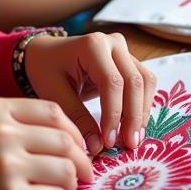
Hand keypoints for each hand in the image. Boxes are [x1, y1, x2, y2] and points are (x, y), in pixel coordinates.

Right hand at [0, 96, 92, 189]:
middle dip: (81, 160)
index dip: (73, 131)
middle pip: (65, 140)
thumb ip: (12, 125)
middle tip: (84, 175)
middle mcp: (1, 132)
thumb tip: (64, 138)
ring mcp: (6, 165)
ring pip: (67, 170)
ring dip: (71, 184)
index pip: (52, 112)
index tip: (76, 147)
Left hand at [23, 31, 155, 156]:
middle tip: (128, 145)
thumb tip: (98, 146)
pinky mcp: (129, 60)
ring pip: (145, 82)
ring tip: (133, 139)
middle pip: (134, 82)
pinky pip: (144, 83)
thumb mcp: (55, 93)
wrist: (45, 54)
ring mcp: (124, 50)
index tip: (109, 141)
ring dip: (142, 112)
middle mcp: (113, 43)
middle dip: (133, 117)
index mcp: (92, 45)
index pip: (112, 82)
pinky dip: (142, 105)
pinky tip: (134, 126)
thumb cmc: (47, 70)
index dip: (114, 114)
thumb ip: (77, 118)